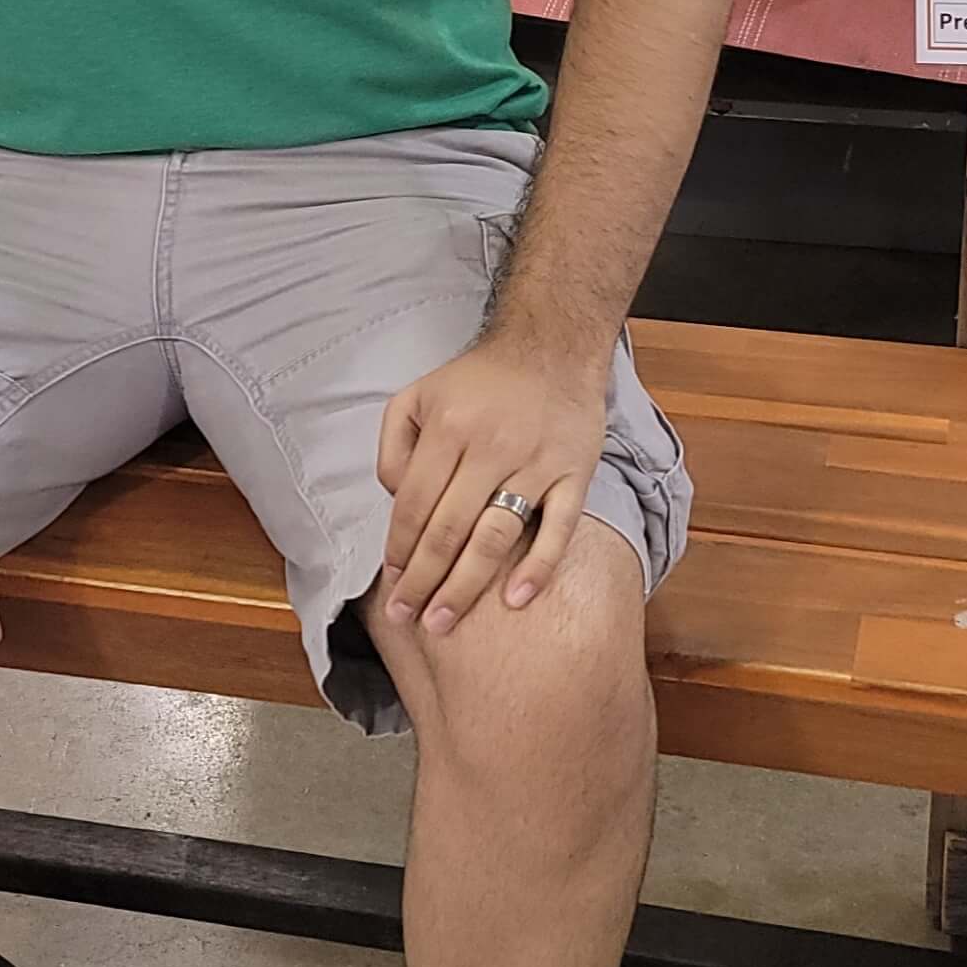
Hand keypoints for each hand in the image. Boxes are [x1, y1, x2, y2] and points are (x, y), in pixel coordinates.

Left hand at [378, 337, 606, 637]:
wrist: (553, 346)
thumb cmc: (480, 379)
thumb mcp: (418, 393)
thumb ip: (394, 445)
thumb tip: (395, 500)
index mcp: (448, 428)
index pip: (415, 504)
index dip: (399, 549)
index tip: (391, 583)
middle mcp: (490, 447)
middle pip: (448, 530)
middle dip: (422, 581)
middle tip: (406, 617)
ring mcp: (536, 463)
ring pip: (495, 536)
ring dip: (465, 586)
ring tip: (442, 621)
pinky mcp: (575, 473)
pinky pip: (557, 529)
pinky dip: (537, 567)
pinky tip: (514, 600)